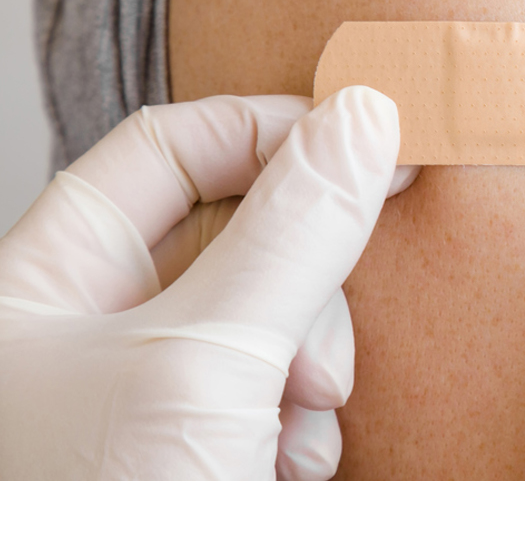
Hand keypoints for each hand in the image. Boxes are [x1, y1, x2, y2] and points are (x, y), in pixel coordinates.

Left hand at [0, 87, 411, 479]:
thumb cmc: (102, 515)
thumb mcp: (204, 361)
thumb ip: (290, 231)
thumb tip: (362, 118)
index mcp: (45, 280)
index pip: (167, 148)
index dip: (271, 131)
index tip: (370, 140)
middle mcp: (93, 328)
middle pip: (239, 234)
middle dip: (304, 289)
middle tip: (319, 353)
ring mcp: (151, 394)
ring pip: (276, 319)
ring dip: (311, 370)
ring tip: (293, 435)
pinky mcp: (202, 449)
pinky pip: (283, 393)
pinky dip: (305, 425)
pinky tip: (288, 470)